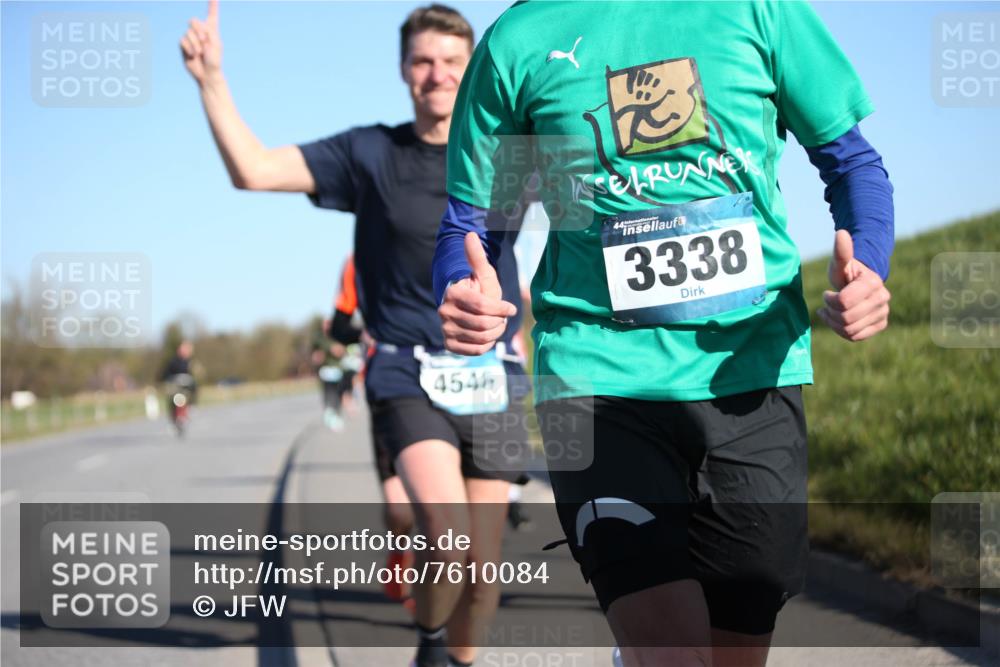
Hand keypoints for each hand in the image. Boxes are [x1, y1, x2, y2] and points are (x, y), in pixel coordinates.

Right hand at [180, 0, 222, 84]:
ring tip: (200, 53)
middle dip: (198, 31)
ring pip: (188, 32)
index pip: (212, 15)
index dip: (212, 5)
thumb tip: (195, 27)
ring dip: (195, 43)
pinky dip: (189, 48)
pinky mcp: (184, 45)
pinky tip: (193, 55)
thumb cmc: (214, 60)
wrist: (207, 74)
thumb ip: (208, 31)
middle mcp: (201, 32)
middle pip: (194, 21)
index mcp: (212, 30)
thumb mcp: (216, 44)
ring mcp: (192, 38)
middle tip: (204, 42)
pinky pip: (183, 40)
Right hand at [439, 232, 517, 354]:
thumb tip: (470, 234)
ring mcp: (445, 329)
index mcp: (453, 293)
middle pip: (483, 323)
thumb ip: (476, 257)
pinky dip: (487, 344)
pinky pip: (476, 350)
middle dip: (499, 321)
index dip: (501, 308)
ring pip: (481, 338)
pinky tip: (488, 335)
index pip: (483, 306)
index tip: (510, 308)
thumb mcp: (483, 273)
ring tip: (496, 324)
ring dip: (495, 332)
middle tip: (501, 317)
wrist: (468, 308)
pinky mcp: (449, 344)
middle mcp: (444, 312)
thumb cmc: (478, 289)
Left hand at [817, 229, 890, 341]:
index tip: (827, 293)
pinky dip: (841, 332)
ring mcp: (883, 313)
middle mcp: (882, 299)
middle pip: (846, 318)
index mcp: (873, 282)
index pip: (843, 302)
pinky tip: (836, 321)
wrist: (858, 283)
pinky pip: (855, 337)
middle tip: (827, 304)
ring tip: (829, 312)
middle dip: (831, 312)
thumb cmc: (846, 272)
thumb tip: (841, 233)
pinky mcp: (880, 325)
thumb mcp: (839, 263)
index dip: (829, 300)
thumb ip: (841, 252)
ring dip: (833, 323)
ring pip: (850, 330)